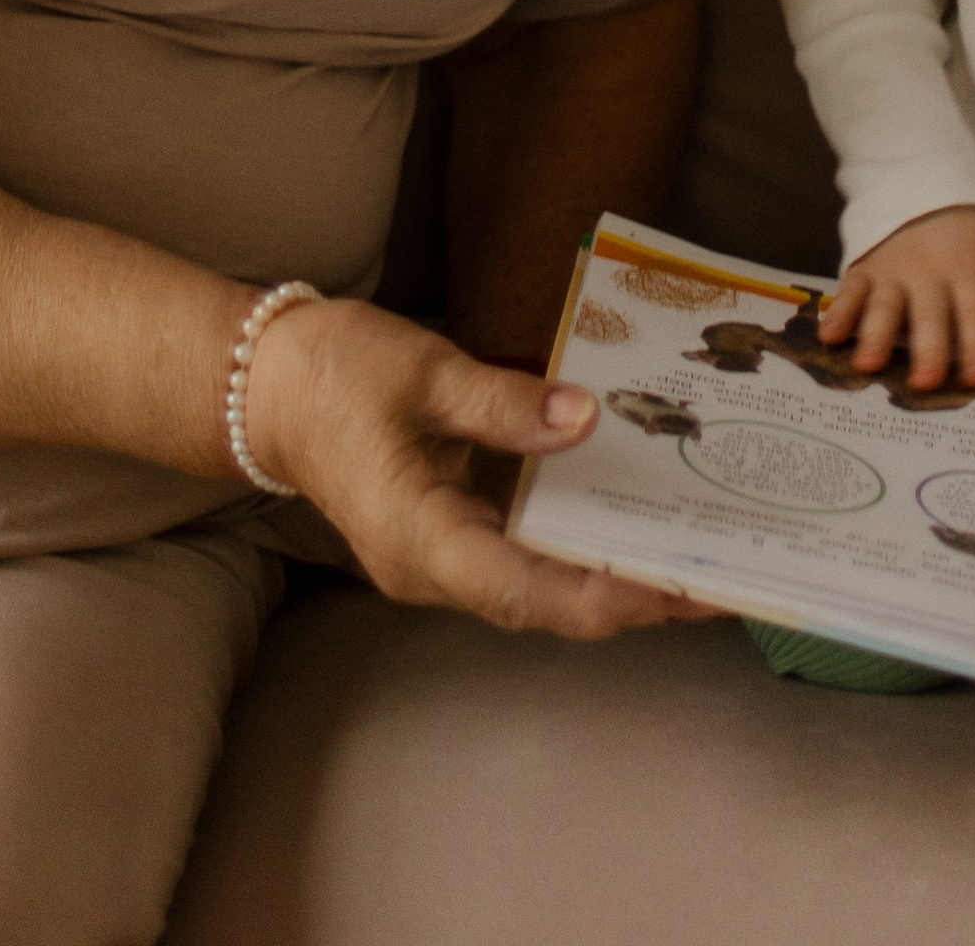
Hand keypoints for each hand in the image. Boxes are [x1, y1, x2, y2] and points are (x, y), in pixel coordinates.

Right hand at [246, 298, 716, 639]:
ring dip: (607, 575)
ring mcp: (434, 555)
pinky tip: (620, 517)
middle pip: (542, 603)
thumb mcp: (423, 372)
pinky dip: (573, 545)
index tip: (674, 589)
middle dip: (629, 597)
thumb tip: (585, 420)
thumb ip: (505, 403)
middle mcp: (429, 567)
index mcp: (418, 537)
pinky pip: (518, 553)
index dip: (605, 598)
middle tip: (714, 578)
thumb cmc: (333, 372)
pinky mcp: (440, 531)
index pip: (527, 593)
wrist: (260, 382)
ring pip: (534, 584)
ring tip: (688, 552)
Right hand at [816, 206, 974, 392]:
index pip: (974, 314)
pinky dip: (839, 312)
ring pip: (884, 306)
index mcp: (968, 271)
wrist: (924, 176)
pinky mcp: (866, 265)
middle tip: (923, 383)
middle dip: (926, 349)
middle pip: (929, 316)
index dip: (974, 347)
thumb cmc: (971, 224)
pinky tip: (828, 335)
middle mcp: (929, 273)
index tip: (973, 379)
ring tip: (866, 365)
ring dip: (875, 335)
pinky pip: (851, 290)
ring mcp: (893, 269)